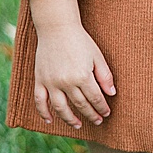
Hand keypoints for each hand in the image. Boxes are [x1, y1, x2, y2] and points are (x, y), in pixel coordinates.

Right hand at [27, 0, 114, 127]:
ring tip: (78, 125)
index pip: (96, 99)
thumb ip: (105, 76)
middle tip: (98, 121)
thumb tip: (112, 94)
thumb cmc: (80, 40)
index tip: (107, 113)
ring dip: (70, 120)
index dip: (102, 108)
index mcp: (83, 76)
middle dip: (91, 115)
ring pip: (61, 108)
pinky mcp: (40, 80)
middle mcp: (66, 82)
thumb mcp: (97, 56)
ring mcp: (51, 82)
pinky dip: (44, 113)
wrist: (56, 27)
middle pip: (81, 105)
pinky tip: (50, 121)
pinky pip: (40, 101)